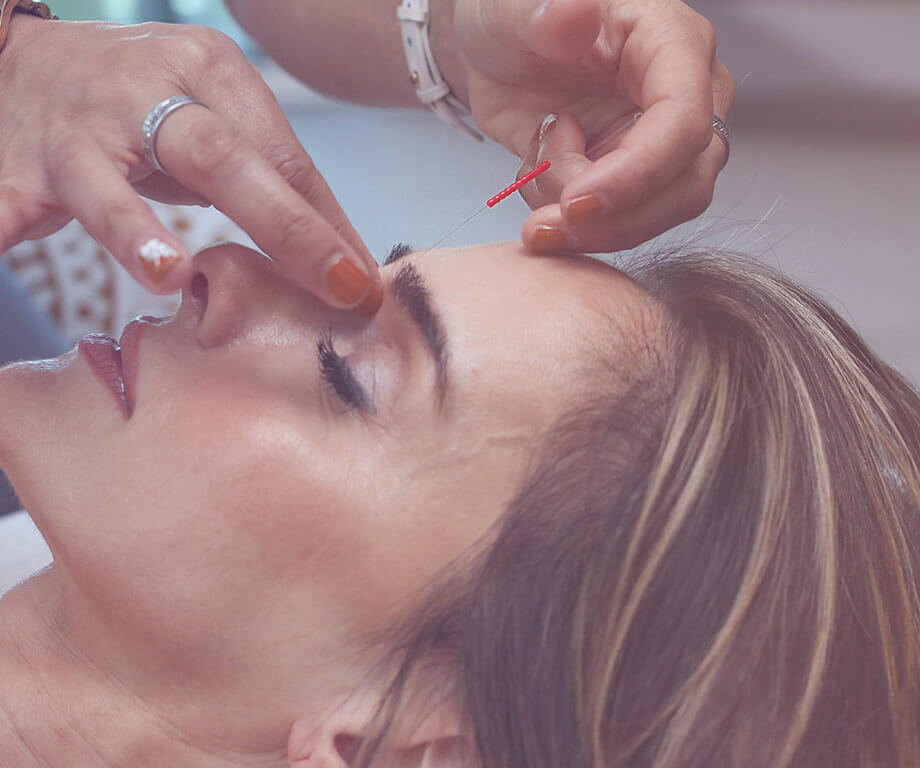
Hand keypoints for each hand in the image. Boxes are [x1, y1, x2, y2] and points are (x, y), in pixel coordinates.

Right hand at [0, 16, 381, 312]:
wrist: (23, 61)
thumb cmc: (145, 106)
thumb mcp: (216, 120)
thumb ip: (272, 180)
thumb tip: (349, 263)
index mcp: (209, 73)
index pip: (283, 157)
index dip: (329, 226)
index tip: (365, 286)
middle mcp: (143, 92)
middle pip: (220, 158)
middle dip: (286, 226)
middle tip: (337, 285)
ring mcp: (75, 131)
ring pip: (101, 178)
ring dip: (133, 227)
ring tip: (168, 273)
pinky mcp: (16, 166)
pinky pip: (6, 201)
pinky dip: (5, 229)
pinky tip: (3, 250)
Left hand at [440, 0, 734, 253]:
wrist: (497, 54)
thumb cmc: (515, 19)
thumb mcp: (512, 8)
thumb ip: (544, 13)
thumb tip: (573, 12)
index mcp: (672, 41)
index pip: (684, 120)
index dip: (636, 172)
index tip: (576, 200)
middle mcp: (686, 96)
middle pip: (684, 184)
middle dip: (612, 219)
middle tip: (544, 228)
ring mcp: (665, 145)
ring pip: (655, 216)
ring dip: (589, 230)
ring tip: (532, 197)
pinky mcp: (636, 180)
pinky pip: (618, 224)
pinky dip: (572, 225)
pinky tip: (539, 179)